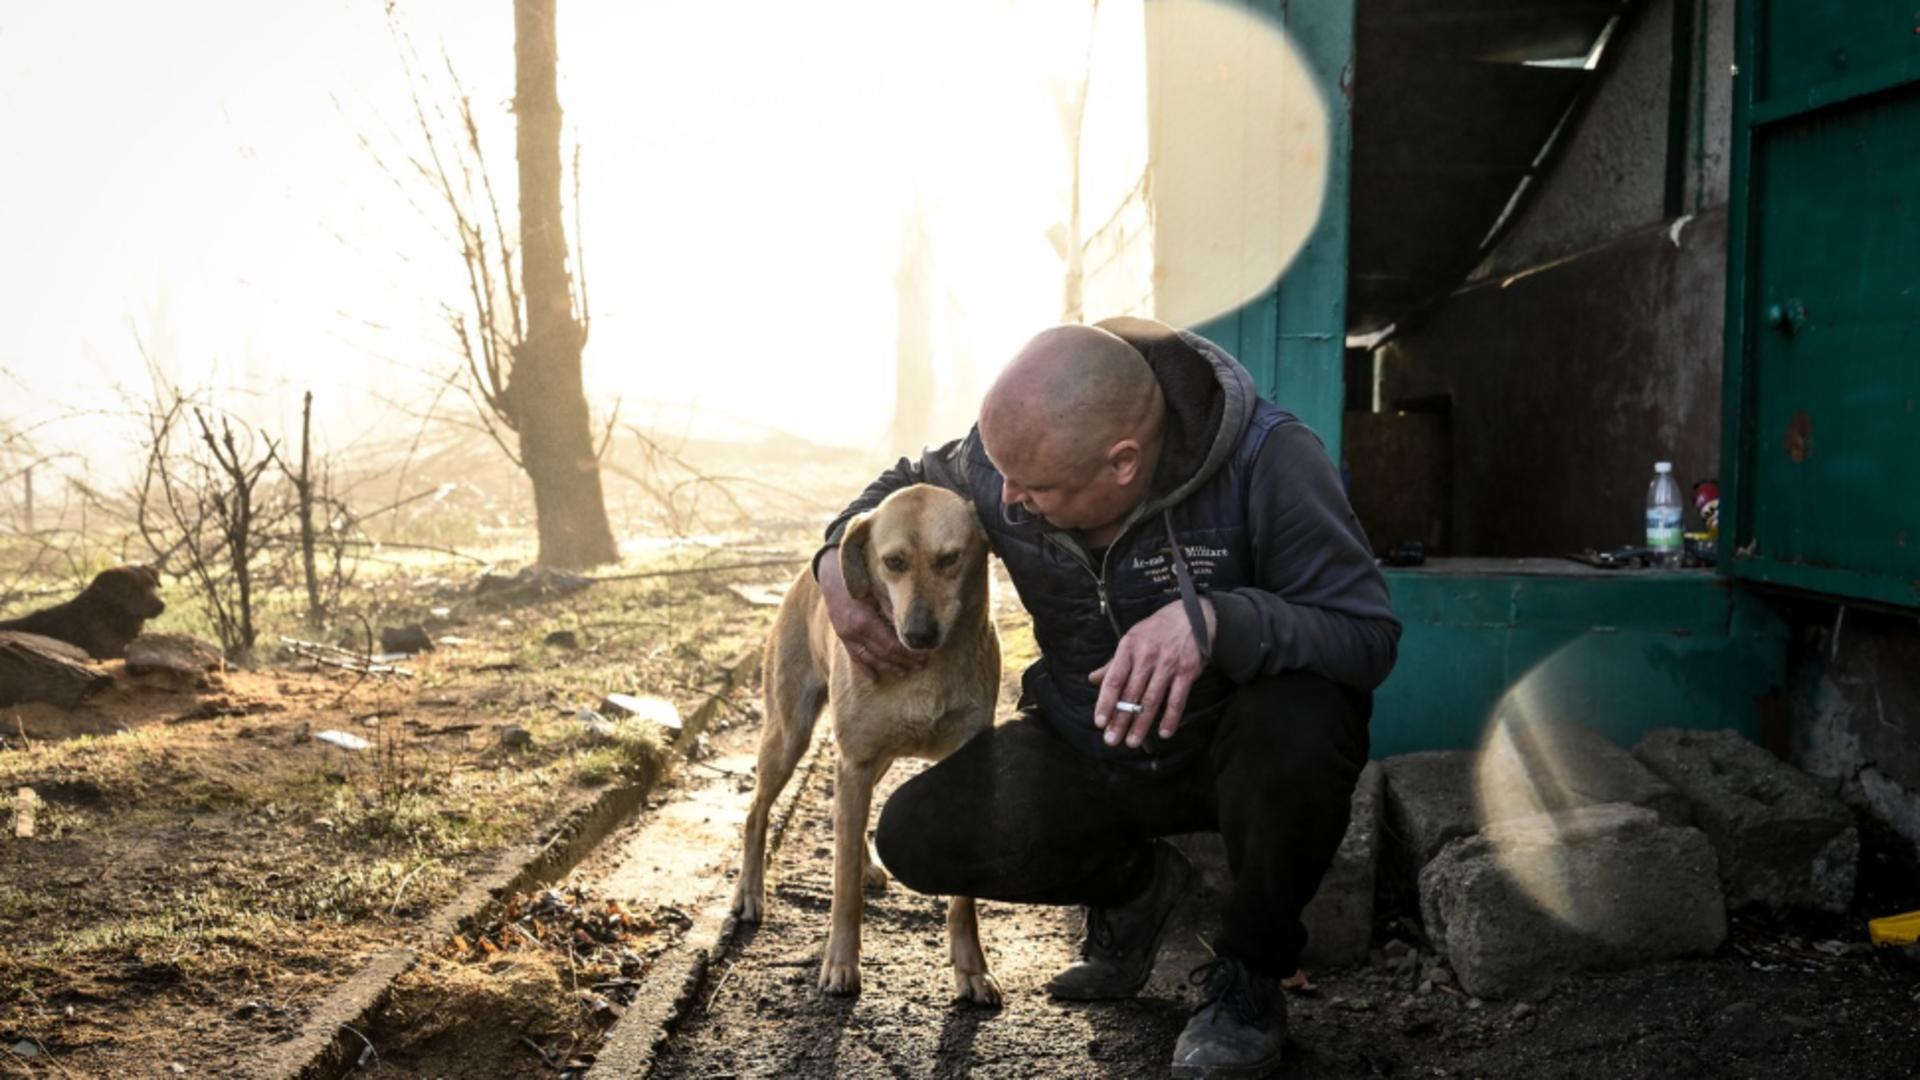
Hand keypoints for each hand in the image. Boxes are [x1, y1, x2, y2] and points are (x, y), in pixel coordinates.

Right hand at [818, 548, 926, 678]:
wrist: (831, 575)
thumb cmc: (859, 579)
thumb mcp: (878, 591)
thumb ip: (891, 610)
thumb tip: (908, 626)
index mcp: (865, 621)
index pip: (891, 645)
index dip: (908, 653)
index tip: (923, 654)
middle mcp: (854, 632)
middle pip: (883, 654)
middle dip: (902, 661)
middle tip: (920, 665)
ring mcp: (846, 636)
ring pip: (869, 659)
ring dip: (888, 667)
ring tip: (904, 672)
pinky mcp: (841, 636)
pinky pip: (854, 656)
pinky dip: (865, 668)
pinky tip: (875, 677)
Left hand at [1089, 597, 1214, 748]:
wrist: (1192, 616)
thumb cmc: (1156, 631)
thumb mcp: (1132, 640)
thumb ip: (1114, 663)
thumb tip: (1093, 679)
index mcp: (1129, 647)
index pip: (1113, 680)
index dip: (1105, 703)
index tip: (1099, 722)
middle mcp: (1147, 656)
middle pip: (1131, 695)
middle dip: (1120, 720)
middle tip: (1111, 740)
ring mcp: (1168, 664)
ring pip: (1152, 700)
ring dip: (1141, 724)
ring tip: (1132, 742)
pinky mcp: (1187, 671)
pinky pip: (1177, 699)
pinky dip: (1170, 718)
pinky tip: (1164, 733)